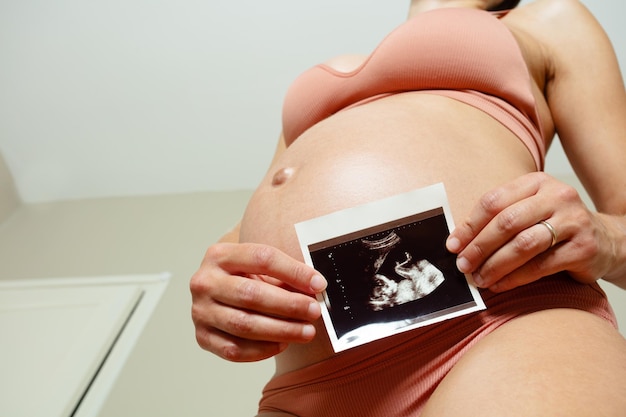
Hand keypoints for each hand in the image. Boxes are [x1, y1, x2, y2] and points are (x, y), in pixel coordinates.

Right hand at [190, 242, 326, 361]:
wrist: (215, 289)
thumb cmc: (244, 275)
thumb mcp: (259, 266)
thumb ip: (284, 274)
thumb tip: (316, 287)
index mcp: (219, 254)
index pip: (261, 259)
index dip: (293, 272)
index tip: (318, 284)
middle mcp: (204, 282)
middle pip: (251, 294)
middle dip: (289, 304)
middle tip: (314, 311)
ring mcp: (200, 311)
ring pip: (244, 325)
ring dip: (281, 330)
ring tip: (306, 331)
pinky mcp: (203, 337)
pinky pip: (234, 350)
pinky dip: (262, 350)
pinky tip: (283, 344)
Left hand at [446, 172, 614, 291]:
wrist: (606, 240)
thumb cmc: (555, 226)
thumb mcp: (529, 210)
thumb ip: (499, 218)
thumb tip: (458, 242)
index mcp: (536, 182)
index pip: (494, 201)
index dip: (469, 225)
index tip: (453, 245)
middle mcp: (557, 196)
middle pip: (507, 222)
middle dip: (479, 247)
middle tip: (463, 265)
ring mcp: (573, 221)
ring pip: (523, 244)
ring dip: (495, 265)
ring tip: (479, 278)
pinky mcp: (583, 248)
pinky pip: (540, 265)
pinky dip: (515, 278)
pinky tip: (500, 284)